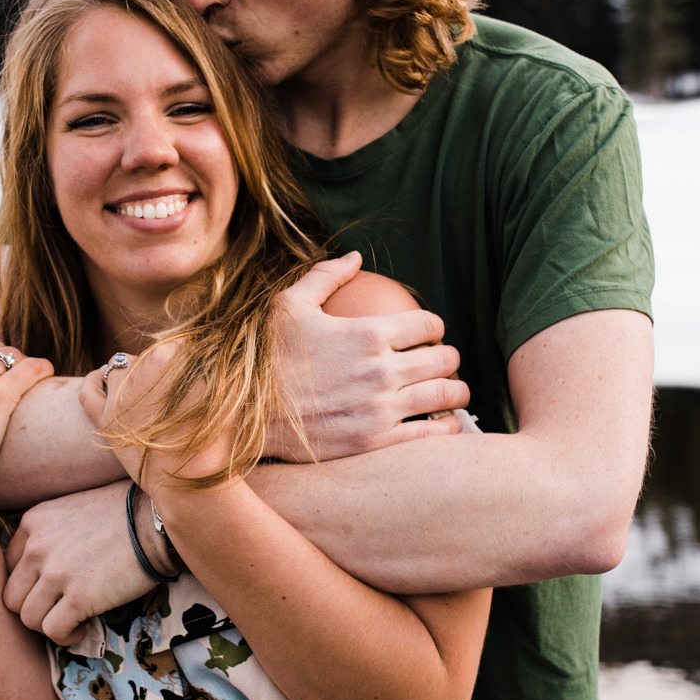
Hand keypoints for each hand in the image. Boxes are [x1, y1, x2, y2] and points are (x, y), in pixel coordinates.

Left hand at [3, 482, 158, 644]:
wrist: (157, 520)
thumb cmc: (124, 513)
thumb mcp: (72, 509)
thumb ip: (50, 532)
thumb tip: (43, 568)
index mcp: (33, 521)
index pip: (7, 567)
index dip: (29, 585)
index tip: (50, 590)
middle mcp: (37, 546)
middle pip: (11, 596)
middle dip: (34, 608)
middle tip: (58, 610)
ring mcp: (56, 572)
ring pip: (28, 618)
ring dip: (48, 626)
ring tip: (72, 621)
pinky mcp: (79, 597)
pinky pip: (53, 631)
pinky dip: (65, 637)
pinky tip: (82, 628)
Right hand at [265, 252, 469, 460]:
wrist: (243, 417)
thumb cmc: (265, 358)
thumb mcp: (288, 306)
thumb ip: (325, 277)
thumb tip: (355, 257)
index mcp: (367, 333)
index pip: (428, 323)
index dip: (435, 327)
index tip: (429, 335)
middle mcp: (381, 370)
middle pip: (445, 359)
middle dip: (449, 358)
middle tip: (444, 363)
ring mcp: (380, 408)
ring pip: (446, 395)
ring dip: (456, 392)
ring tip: (453, 393)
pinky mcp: (375, 442)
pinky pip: (430, 434)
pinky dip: (445, 427)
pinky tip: (444, 423)